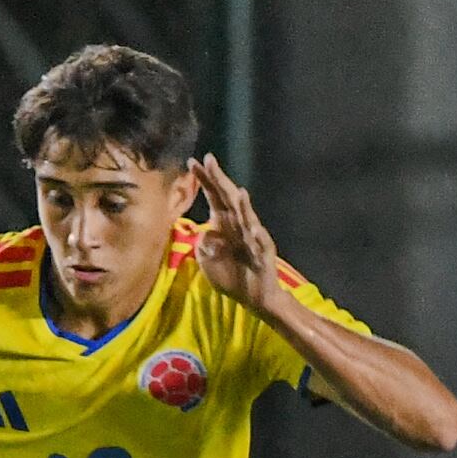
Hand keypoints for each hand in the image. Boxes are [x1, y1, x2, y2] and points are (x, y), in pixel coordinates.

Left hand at [188, 156, 285, 312]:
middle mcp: (238, 224)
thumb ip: (203, 245)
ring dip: (242, 206)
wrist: (253, 297)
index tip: (192, 162)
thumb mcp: (207, 260)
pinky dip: (257, 236)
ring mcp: (253, 237)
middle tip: (210, 160)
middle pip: (228, 199)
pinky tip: (254, 229)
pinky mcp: (264, 253)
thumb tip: (207, 234)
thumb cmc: (230, 275)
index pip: (213, 197)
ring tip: (237, 191)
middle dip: (219, 181)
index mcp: (223, 223)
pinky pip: (260, 244)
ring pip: (247, 218)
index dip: (204, 180)